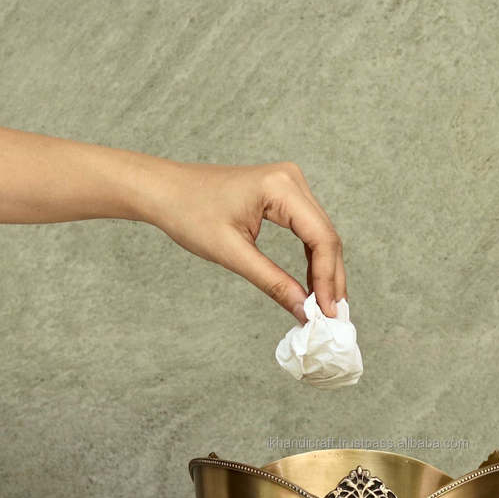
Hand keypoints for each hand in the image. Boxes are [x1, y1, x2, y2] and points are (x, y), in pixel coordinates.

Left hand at [144, 160, 345, 323]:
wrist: (165, 190)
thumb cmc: (189, 213)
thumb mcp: (232, 253)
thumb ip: (272, 282)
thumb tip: (304, 311)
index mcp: (280, 187)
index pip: (321, 238)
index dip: (328, 279)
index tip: (328, 313)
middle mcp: (292, 180)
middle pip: (327, 237)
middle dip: (331, 279)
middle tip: (333, 317)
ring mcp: (290, 186)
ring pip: (322, 236)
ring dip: (325, 272)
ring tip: (326, 307)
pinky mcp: (284, 195)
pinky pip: (308, 231)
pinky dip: (312, 260)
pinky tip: (313, 286)